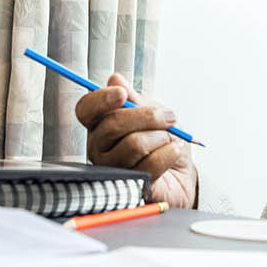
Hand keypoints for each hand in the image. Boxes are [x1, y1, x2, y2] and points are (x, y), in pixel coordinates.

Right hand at [74, 73, 197, 208]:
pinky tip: (174, 152)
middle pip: (112, 125)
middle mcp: (99, 148)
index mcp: (100, 125)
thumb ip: (133, 99)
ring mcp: (113, 169)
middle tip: (169, 116)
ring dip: (161, 137)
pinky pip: (150, 164)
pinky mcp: (132, 187)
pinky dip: (169, 153)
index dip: (100, 100)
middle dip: (148, 116)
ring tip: (170, 139)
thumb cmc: (162, 139)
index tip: (122, 94)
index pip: (85, 110)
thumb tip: (115, 79)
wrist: (181, 170)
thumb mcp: (152, 112)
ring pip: (134, 144)